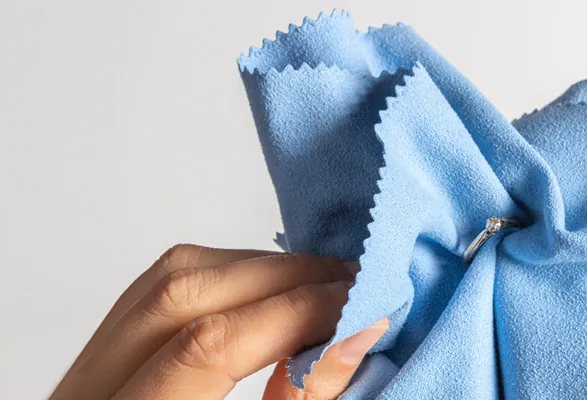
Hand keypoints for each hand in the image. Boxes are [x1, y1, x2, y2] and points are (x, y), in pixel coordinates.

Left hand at [50, 244, 387, 399]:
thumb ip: (302, 399)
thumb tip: (356, 331)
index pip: (210, 344)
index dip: (297, 312)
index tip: (361, 303)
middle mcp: (91, 396)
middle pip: (185, 293)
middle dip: (284, 277)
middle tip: (353, 284)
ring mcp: (88, 372)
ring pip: (169, 277)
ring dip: (258, 268)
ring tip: (323, 284)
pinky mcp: (103, 356)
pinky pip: (160, 287)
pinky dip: (228, 275)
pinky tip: (274, 288)